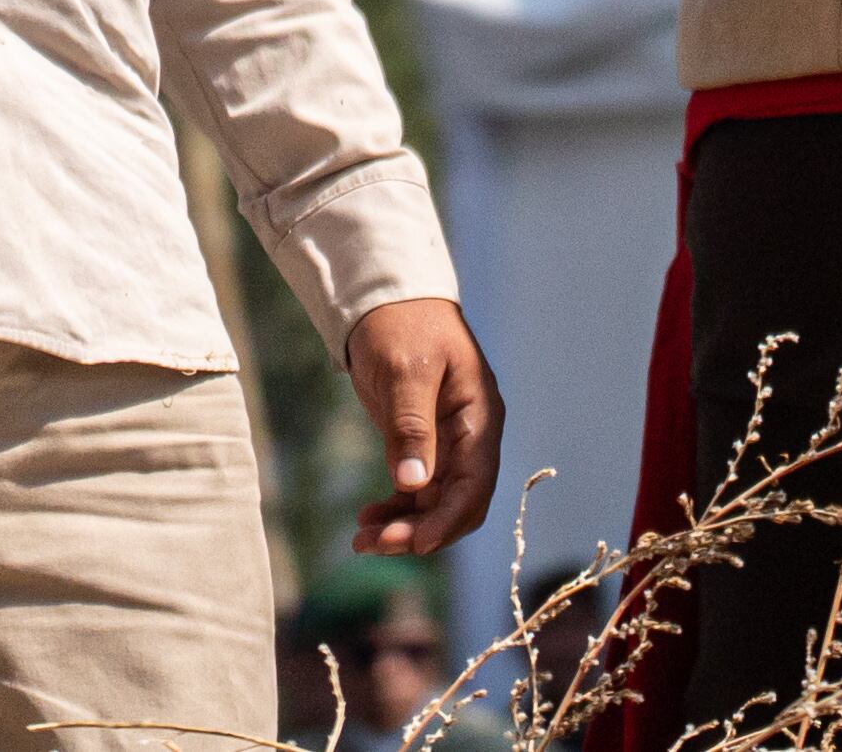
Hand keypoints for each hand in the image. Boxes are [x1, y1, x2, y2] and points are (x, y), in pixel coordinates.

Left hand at [342, 295, 500, 556]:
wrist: (384, 297)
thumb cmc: (401, 325)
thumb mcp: (405, 372)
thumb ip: (411, 427)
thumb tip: (413, 484)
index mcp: (480, 417)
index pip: (475, 485)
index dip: (447, 521)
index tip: (414, 544)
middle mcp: (470, 436)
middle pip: (456, 503)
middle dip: (419, 530)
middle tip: (372, 545)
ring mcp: (448, 442)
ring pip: (434, 502)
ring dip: (403, 525)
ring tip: (361, 540)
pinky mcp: (423, 442)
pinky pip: (417, 488)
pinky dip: (396, 507)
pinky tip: (368, 518)